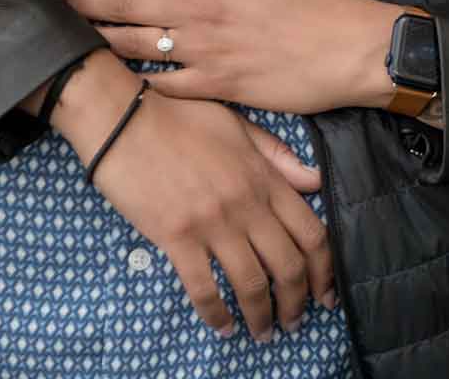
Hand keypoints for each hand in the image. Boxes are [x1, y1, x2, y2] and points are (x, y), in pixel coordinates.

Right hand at [48, 52, 335, 339]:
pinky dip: (217, 315)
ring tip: (262, 332)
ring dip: (261, 317)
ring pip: (251, 284)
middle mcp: (246, 204)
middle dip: (297, 303)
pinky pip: (204, 289)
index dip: (324, 271)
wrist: (123, 116)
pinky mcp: (176, 236)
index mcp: (264, 178)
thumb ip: (278, 156)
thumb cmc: (179, 116)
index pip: (311, 233)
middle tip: (294, 321)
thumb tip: (315, 181)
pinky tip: (222, 327)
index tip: (324, 292)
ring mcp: (212, 222)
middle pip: (288, 266)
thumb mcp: (238, 125)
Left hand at [65, 0, 398, 113]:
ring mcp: (206, 53)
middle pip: (129, 5)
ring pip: (139, 46)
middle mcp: (201, 13)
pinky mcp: (219, 88)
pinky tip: (124, 80)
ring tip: (80, 39)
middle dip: (88, 3)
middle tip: (61, 3)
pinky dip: (142, 83)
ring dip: (105, 40)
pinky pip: (168, 87)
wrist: (351, 50)